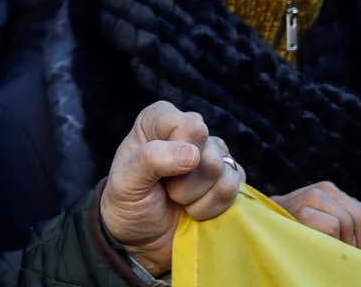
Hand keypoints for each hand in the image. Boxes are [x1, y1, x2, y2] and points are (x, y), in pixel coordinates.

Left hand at [99, 101, 243, 275]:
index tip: (158, 171)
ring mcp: (212, 153)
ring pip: (223, 171)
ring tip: (177, 199)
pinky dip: (211, 207)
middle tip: (166, 190)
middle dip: (185, 181)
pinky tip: (194, 209)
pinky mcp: (229, 177)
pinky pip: (235, 189)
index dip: (178, 152)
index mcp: (159, 120)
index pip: (190, 125)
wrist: (144, 240)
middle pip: (208, 151)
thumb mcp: (126, 182)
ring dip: (196, 197)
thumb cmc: (129, 203)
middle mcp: (189, 130)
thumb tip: (192, 154)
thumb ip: (151, 160)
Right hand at [271, 181, 360, 250]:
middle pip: (358, 216)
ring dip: (345, 241)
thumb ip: (355, 224)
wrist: (262, 226)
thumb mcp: (329, 223)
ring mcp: (308, 198)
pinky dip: (332, 239)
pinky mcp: (300, 211)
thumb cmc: (299, 230)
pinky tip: (321, 244)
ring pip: (345, 221)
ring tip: (334, 249)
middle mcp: (320, 190)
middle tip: (353, 251)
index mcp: (329, 191)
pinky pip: (332, 226)